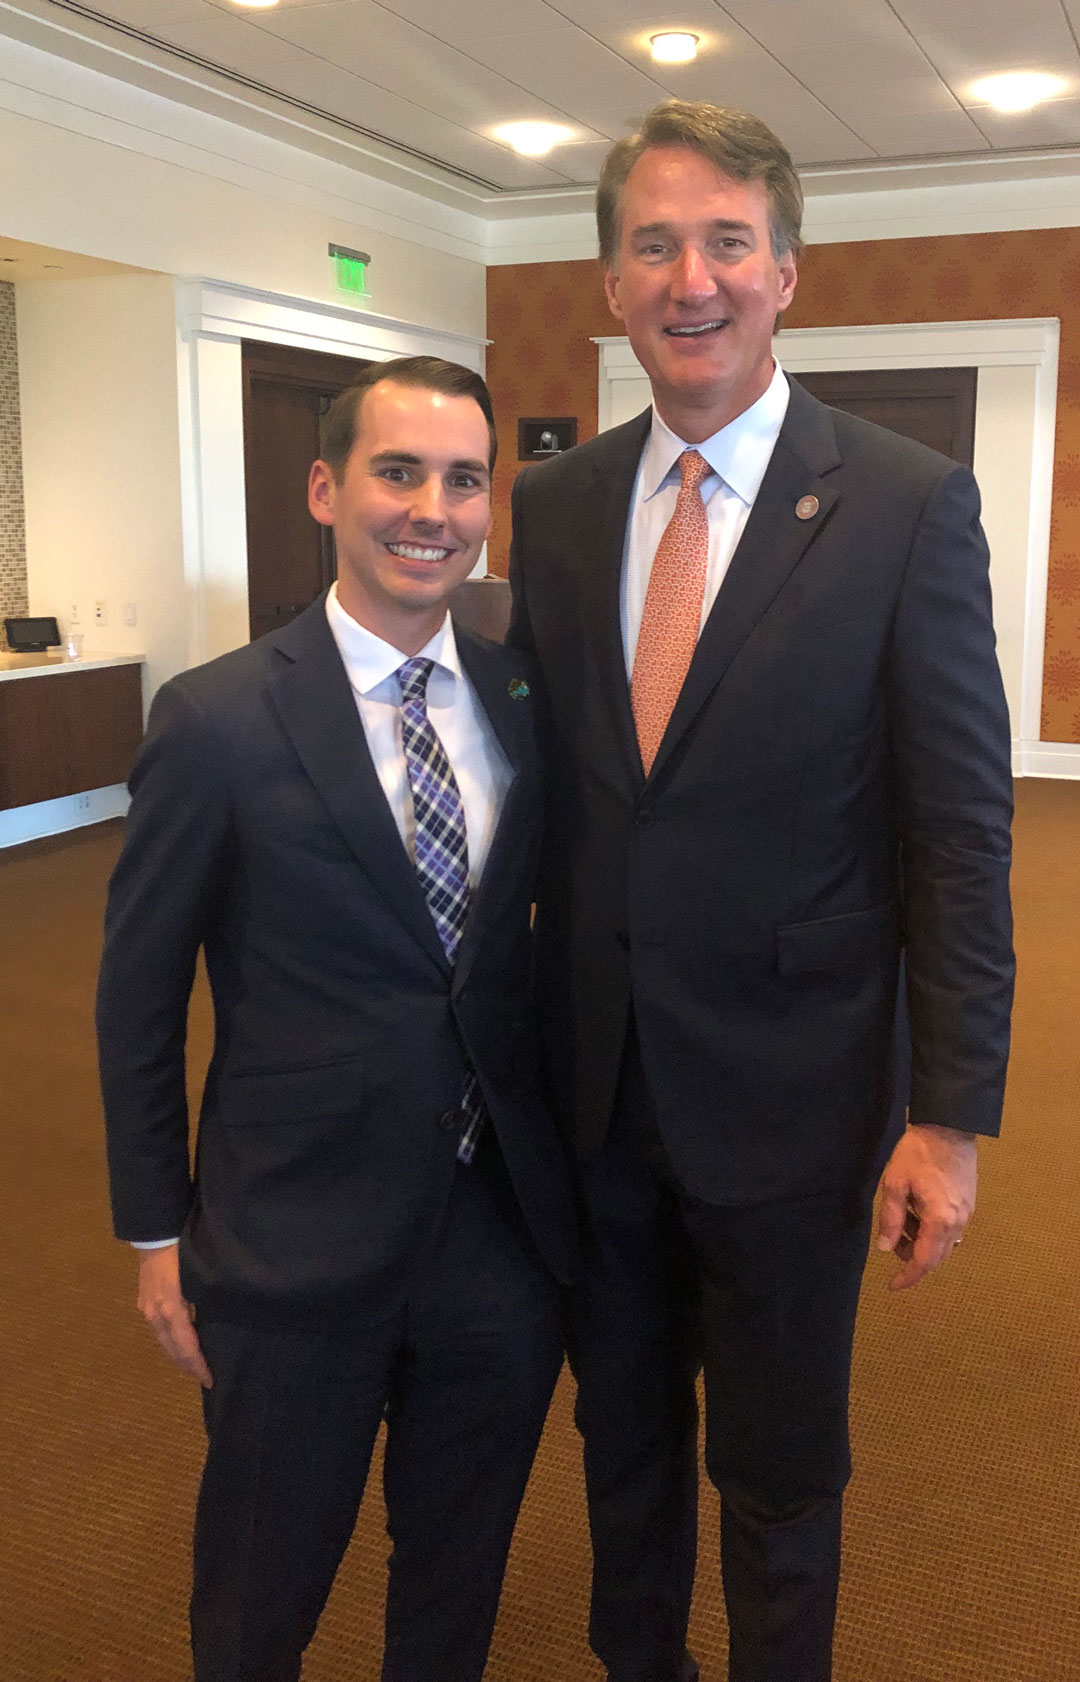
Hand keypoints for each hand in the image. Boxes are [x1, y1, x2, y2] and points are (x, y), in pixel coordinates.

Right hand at [136, 1244, 212, 1386]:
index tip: (209, 1379)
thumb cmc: (181, 1253)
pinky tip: (180, 1342)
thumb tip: (220, 1321)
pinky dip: (171, 1341)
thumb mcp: (196, 1278)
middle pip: (172, 1349)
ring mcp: (148, 1309)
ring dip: (178, 1355)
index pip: (186, 1346)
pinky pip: (159, 1329)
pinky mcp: (145, 1302)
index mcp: (171, 1310)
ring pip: (163, 1341)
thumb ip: (206, 1300)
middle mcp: (156, 1314)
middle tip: (203, 1377)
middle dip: (187, 1365)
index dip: (197, 1365)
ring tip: (193, 1365)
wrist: (154, 1236)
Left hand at [876, 1124, 976, 1291]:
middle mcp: (959, 1222)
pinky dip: (931, 1230)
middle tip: (891, 1240)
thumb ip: (890, 1218)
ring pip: (943, 1243)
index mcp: (940, 1221)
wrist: (950, 1127)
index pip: (924, 1261)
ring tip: (902, 1219)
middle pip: (936, 1256)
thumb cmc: (918, 1153)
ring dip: (921, 1242)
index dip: (908, 1277)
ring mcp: (967, 1213)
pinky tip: (917, 1210)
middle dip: (912, 1256)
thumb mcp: (895, 1183)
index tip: (893, 1286)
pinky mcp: (968, 1203)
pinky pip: (950, 1229)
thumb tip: (885, 1248)